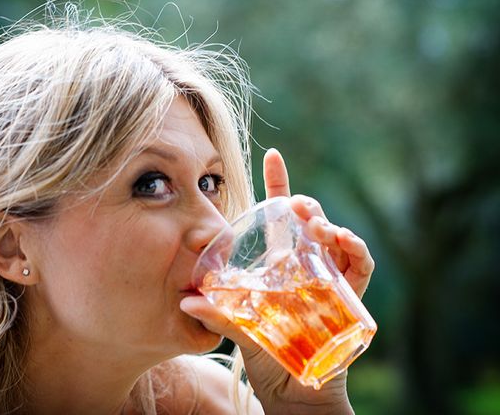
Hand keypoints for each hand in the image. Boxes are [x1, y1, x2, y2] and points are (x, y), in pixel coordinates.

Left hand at [180, 148, 373, 413]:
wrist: (293, 392)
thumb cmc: (266, 355)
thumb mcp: (239, 330)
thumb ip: (218, 314)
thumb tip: (186, 300)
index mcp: (281, 263)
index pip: (280, 215)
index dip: (278, 183)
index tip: (273, 155)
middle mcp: (308, 266)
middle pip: (311, 222)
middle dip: (307, 205)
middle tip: (297, 204)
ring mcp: (330, 279)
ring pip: (338, 239)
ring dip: (331, 225)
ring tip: (318, 225)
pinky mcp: (350, 298)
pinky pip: (361, 268)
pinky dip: (356, 251)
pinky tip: (342, 241)